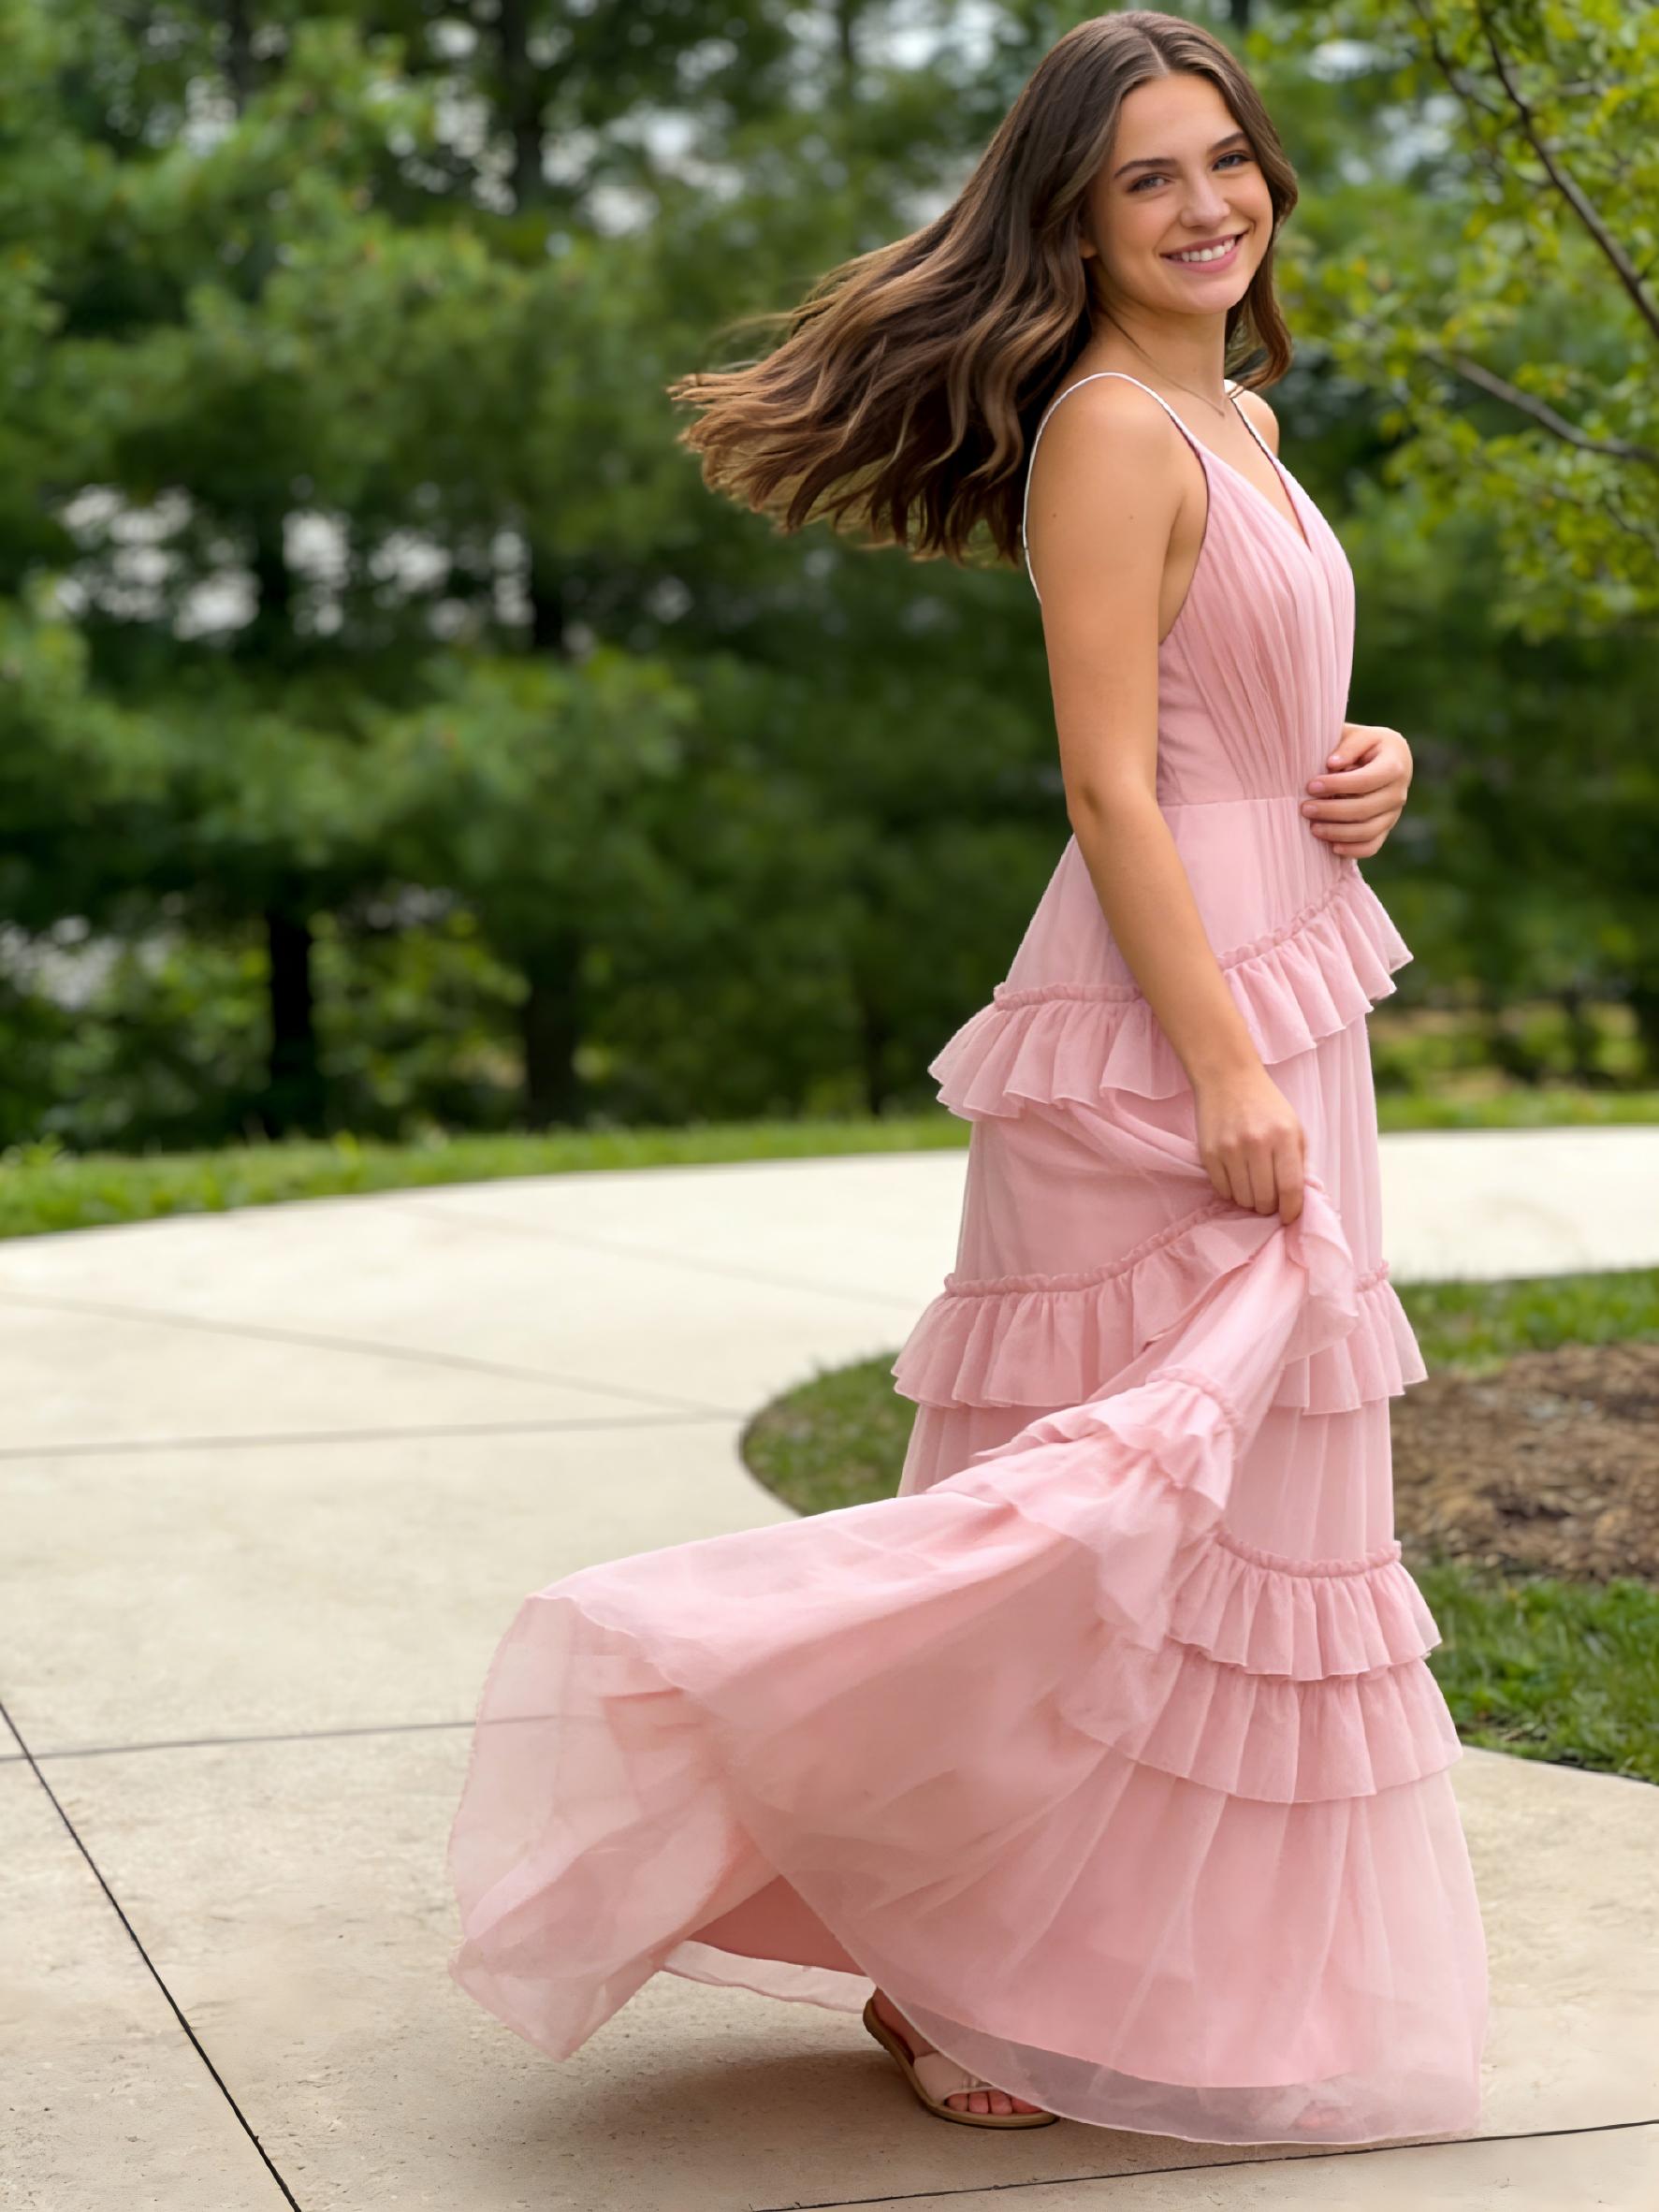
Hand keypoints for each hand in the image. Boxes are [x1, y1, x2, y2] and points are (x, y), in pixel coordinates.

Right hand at [1193, 1063, 1306, 1224]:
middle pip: (1265, 1199)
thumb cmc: (1266, 1105)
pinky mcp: (1209, 1153)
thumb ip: (1299, 1161)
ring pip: (1242, 1198)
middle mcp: (1257, 1144)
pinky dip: (1231, 1191)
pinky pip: (1222, 1190)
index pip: (1291, 1188)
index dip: (1292, 1210)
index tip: (1289, 1216)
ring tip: (1252, 1187)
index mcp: (1284, 1137)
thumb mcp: (1294, 1127)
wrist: (1228, 1078)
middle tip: (1269, 1200)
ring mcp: (1230, 1149)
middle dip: (1269, 1207)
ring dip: (1249, 1200)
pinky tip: (1236, 1178)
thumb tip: (1298, 1199)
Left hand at [1301, 722, 1412, 857]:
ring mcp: (1393, 813)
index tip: (1310, 786)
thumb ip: (1347, 746)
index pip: (1365, 781)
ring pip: (1367, 831)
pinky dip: (1353, 850)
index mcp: (1395, 764)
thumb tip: (1332, 765)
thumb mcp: (1357, 735)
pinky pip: (1372, 846)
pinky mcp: (1386, 827)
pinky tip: (1331, 847)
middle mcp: (1398, 792)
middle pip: (1365, 809)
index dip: (1337, 785)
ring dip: (1337, 832)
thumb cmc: (1363, 744)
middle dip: (1331, 811)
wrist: (1384, 757)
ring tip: (1312, 828)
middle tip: (1304, 808)